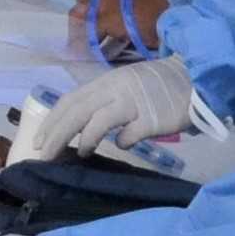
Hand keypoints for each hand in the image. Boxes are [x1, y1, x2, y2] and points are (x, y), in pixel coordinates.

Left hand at [15, 56, 195, 162]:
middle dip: (57, 135)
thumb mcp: (126, 85)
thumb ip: (104, 100)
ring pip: (98, 122)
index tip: (39, 140)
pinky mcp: (151, 118)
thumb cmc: (158, 86)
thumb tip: (81, 125)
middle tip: (44, 155)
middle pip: (77, 112)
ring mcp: (133, 103)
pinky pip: (129, 135)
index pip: (70, 100)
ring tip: (81, 153)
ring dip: (85, 140)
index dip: (52, 121)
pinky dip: (122, 142)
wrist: (195, 79)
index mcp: (107, 81)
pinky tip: (124, 145)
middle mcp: (116, 89)